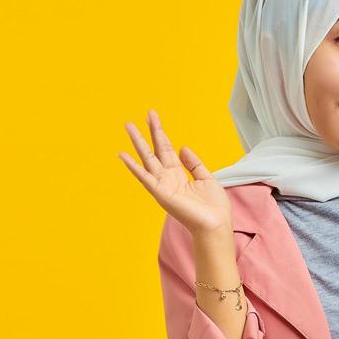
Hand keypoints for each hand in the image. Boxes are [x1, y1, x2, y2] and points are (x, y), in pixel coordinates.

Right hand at [118, 109, 231, 237]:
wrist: (215, 224)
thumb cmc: (213, 207)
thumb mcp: (206, 178)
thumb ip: (193, 163)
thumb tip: (182, 147)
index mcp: (178, 174)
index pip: (166, 149)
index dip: (160, 132)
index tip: (153, 117)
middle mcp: (168, 178)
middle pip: (156, 150)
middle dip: (150, 131)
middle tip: (144, 113)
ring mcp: (162, 185)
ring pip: (147, 159)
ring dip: (138, 143)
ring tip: (128, 126)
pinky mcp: (160, 193)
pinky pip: (144, 177)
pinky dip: (133, 167)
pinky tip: (123, 155)